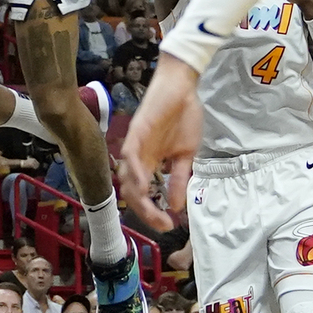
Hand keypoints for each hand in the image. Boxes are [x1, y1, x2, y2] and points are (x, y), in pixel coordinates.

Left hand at [119, 55, 202, 229]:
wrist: (183, 87)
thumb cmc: (184, 116)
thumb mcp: (186, 154)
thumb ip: (179, 178)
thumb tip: (177, 206)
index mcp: (149, 163)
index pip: (143, 195)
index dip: (152, 213)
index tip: (168, 226)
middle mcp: (138, 158)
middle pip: (131, 191)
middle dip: (145, 211)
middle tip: (162, 224)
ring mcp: (135, 145)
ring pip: (126, 176)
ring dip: (136, 195)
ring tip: (151, 210)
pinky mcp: (137, 131)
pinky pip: (129, 154)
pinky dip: (134, 170)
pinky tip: (143, 183)